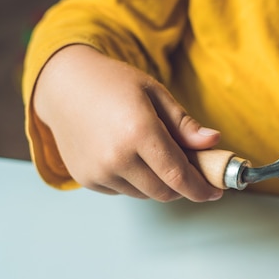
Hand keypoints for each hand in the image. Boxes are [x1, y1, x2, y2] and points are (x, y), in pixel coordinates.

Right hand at [33, 44, 220, 201]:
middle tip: (191, 169)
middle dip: (183, 186)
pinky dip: (136, 181)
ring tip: (155, 154)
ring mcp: (98, 171)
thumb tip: (213, 142)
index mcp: (139, 131)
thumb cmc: (114, 84)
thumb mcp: (155, 93)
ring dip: (159, 183)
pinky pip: (124, 191)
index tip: (215, 192)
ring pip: (145, 194)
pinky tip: (130, 155)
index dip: (201, 188)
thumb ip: (184, 123)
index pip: (178, 176)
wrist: (63, 86)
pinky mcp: (87, 179)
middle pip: (165, 191)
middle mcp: (116, 156)